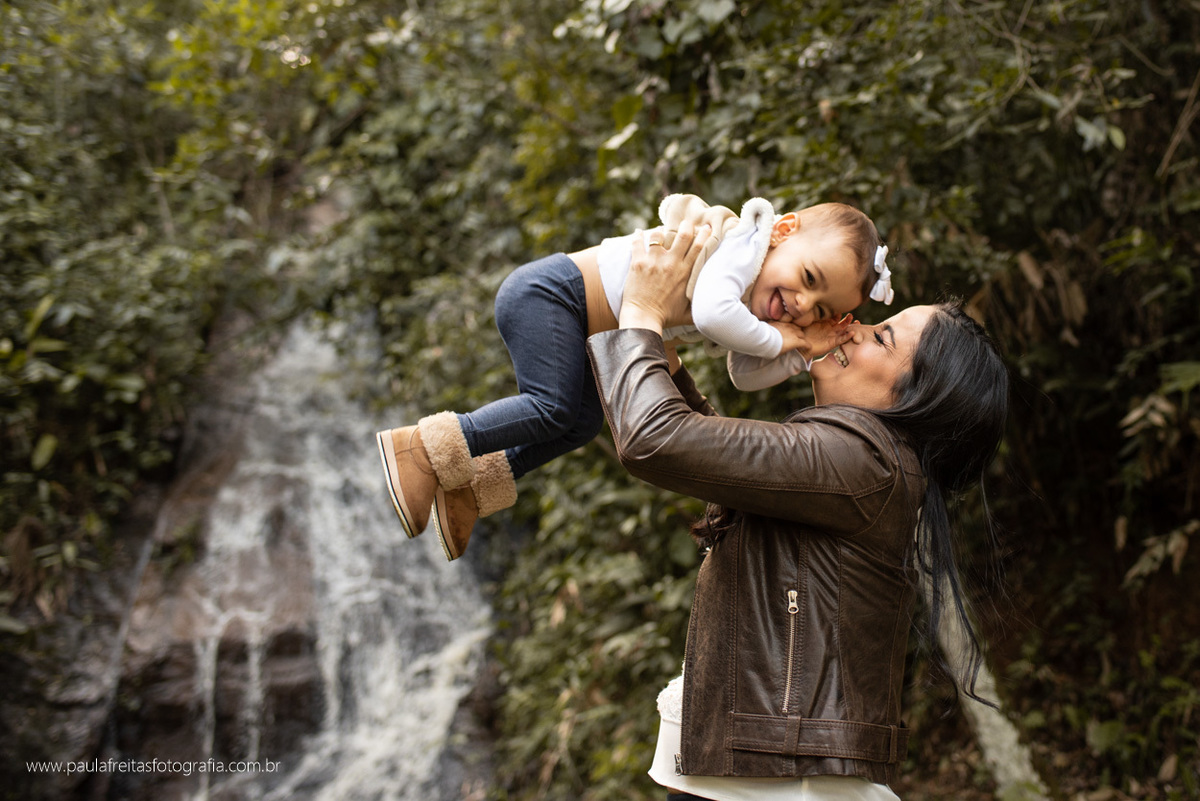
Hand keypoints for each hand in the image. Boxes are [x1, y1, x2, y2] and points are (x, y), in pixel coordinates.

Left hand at [619, 219, 712, 334]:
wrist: (643, 318)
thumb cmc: (666, 317)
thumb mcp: (689, 313)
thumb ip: (700, 307)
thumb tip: (714, 309)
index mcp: (685, 272)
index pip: (698, 247)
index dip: (704, 234)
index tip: (706, 227)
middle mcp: (671, 263)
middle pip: (683, 235)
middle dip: (686, 226)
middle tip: (686, 222)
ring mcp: (654, 261)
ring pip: (659, 235)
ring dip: (660, 231)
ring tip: (660, 231)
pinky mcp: (638, 262)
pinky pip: (637, 242)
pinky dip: (637, 235)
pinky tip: (638, 232)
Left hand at [787, 314, 858, 358]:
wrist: (800, 344)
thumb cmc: (801, 332)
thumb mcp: (806, 320)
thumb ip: (810, 312)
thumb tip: (808, 302)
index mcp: (826, 322)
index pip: (835, 316)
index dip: (838, 313)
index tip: (841, 308)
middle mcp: (830, 329)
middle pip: (842, 323)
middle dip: (848, 319)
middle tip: (851, 315)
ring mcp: (832, 336)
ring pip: (844, 330)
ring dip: (850, 327)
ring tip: (856, 322)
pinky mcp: (832, 343)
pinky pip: (841, 340)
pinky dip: (847, 337)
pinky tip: (852, 333)